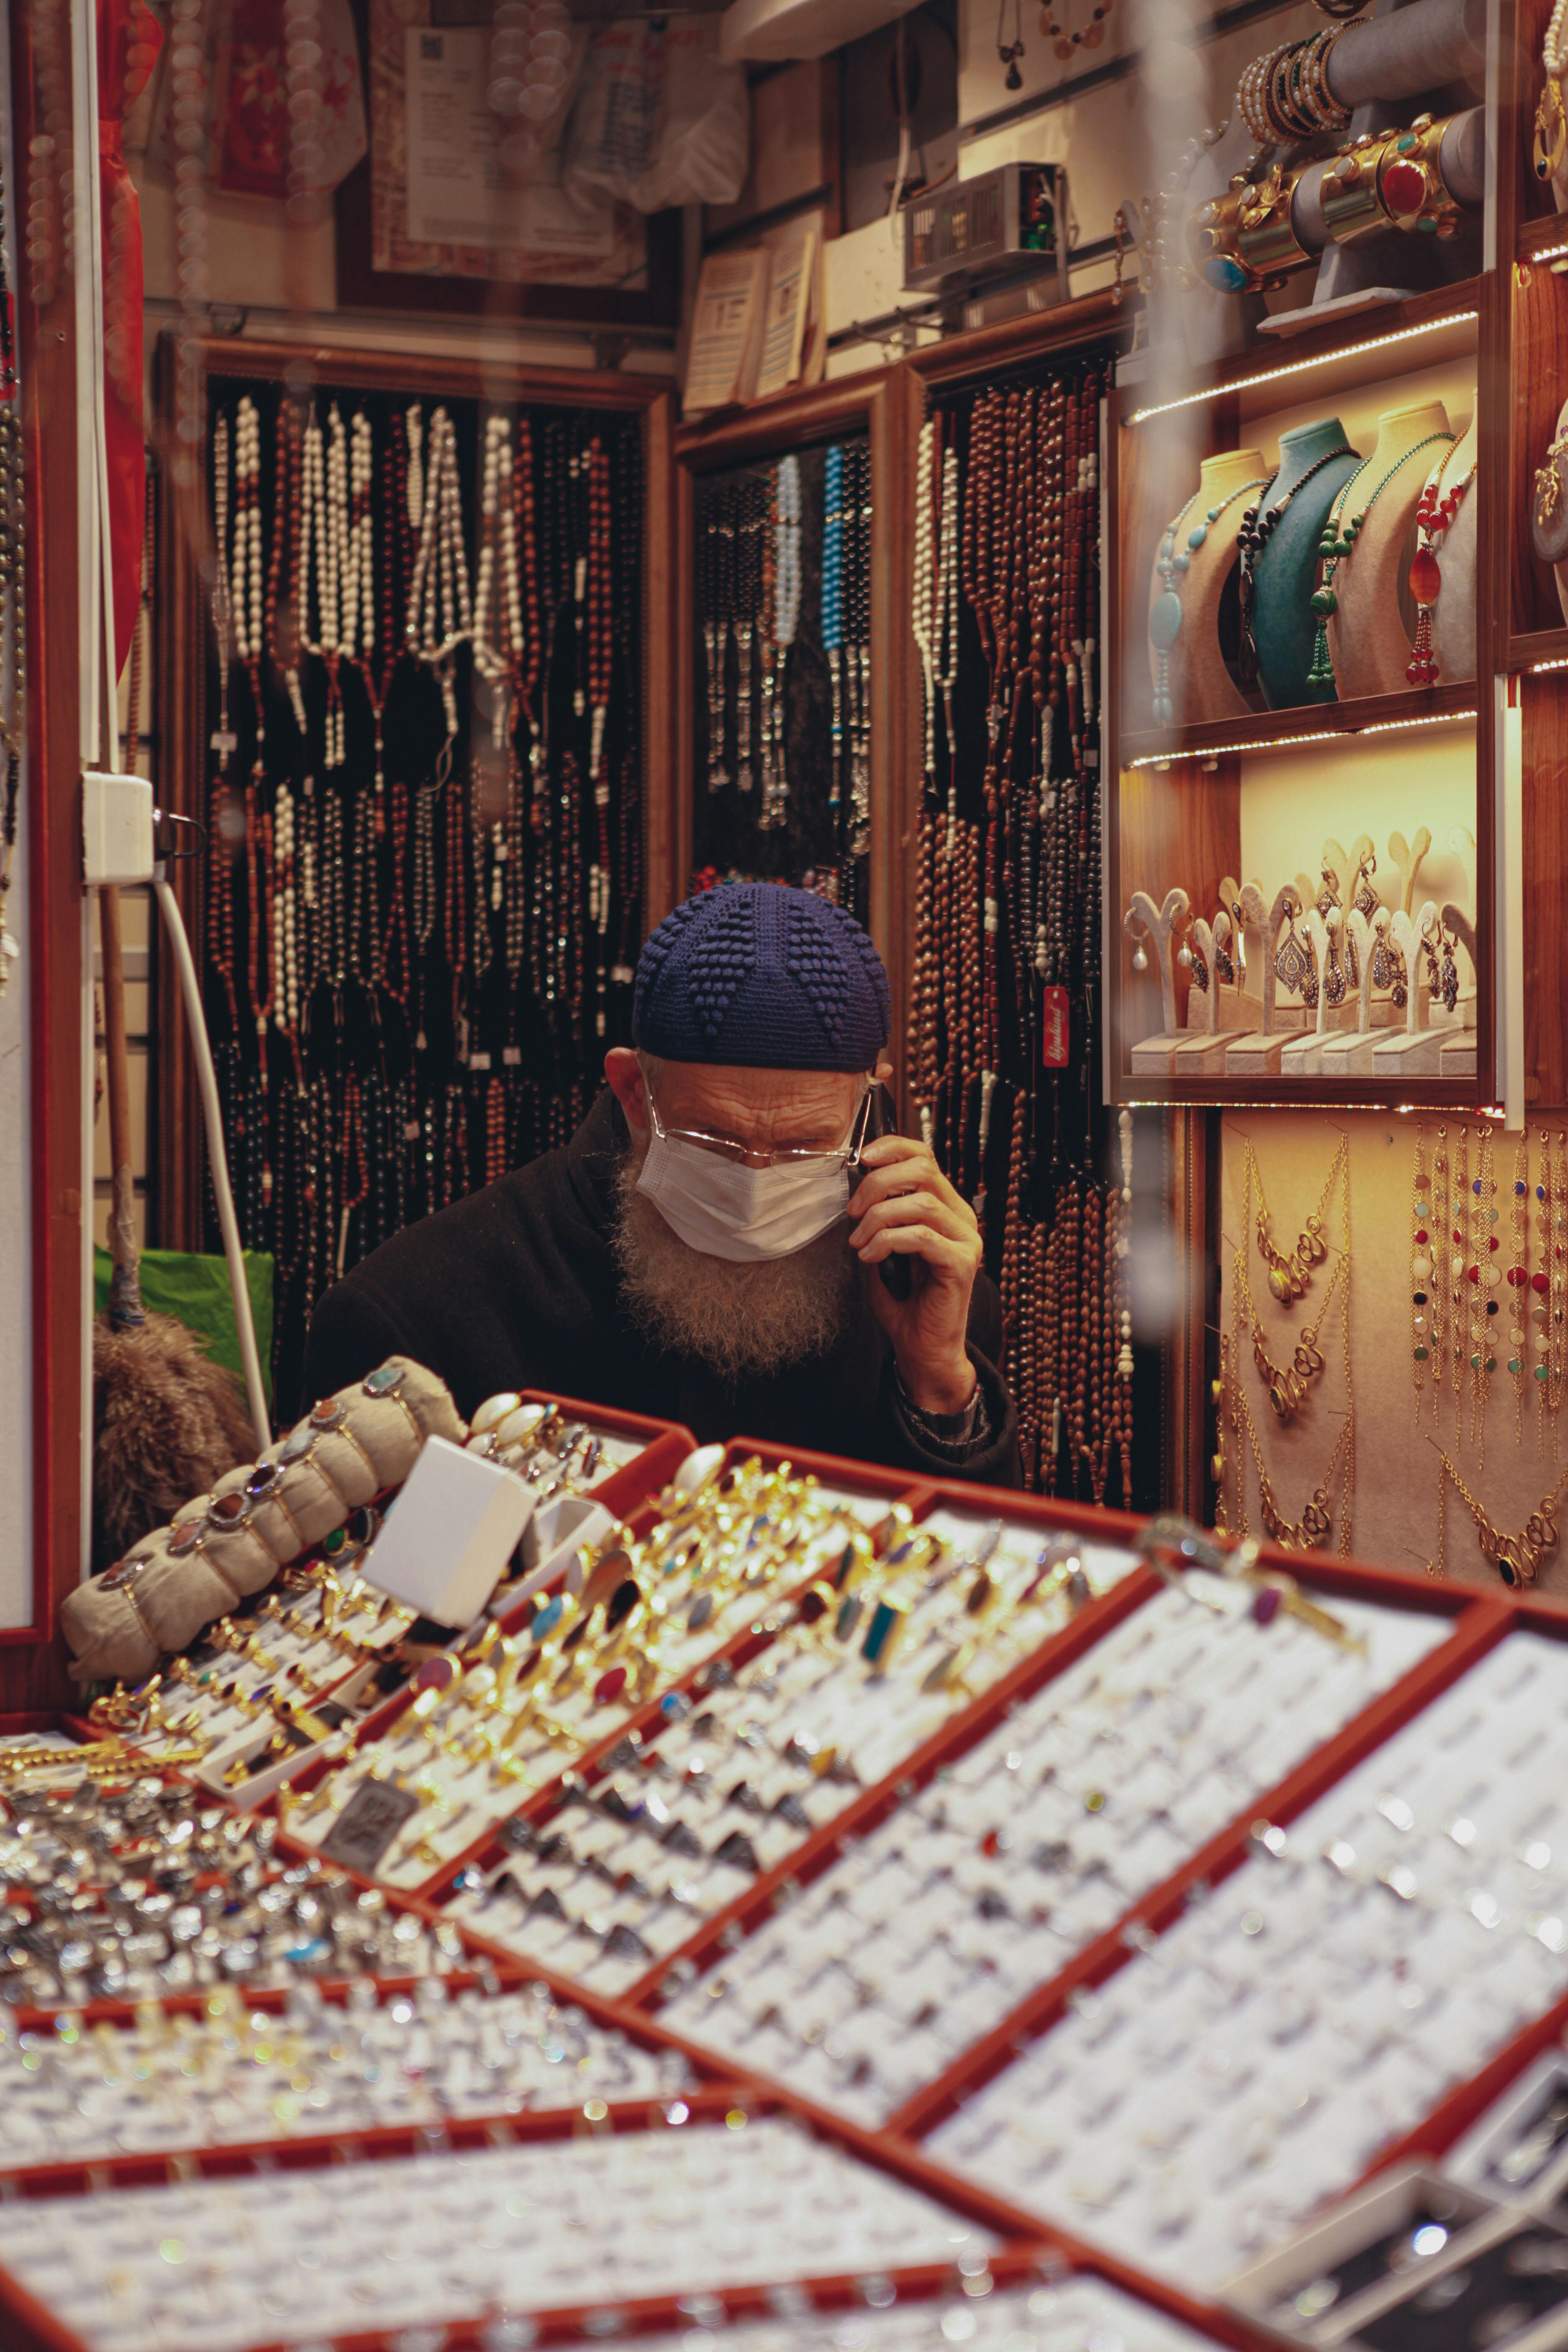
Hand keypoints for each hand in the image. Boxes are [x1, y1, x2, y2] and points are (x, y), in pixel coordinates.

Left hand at [847, 1131, 981, 1414]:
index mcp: (946, 1208)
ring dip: (878, 1218)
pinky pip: (921, 1236)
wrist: (921, 1348)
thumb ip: (880, 1216)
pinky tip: (870, 1258)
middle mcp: (962, 1219)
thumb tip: (856, 1187)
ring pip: (920, 1203)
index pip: (925, 1157)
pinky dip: (887, 1241)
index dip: (894, 1148)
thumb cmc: (903, 1300)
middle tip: (853, 1211)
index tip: (862, 1158)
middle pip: (923, 1171)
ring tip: (859, 1243)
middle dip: (879, 1184)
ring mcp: (966, 1241)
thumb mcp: (884, 1247)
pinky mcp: (961, 1264)